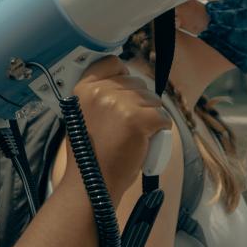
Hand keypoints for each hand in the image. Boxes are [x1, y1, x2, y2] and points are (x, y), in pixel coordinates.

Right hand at [70, 56, 169, 194]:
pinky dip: (160, 130)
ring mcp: (120, 104)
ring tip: (136, 136)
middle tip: (128, 126)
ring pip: (153, 100)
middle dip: (139, 102)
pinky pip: (163, 117)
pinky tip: (147, 141)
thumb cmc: (90, 156)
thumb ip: (98, 97)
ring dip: (151, 116)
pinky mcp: (139, 119)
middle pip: (137, 83)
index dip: (123, 77)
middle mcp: (101, 92)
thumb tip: (125, 83)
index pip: (112, 63)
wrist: (92, 184)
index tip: (123, 94)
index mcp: (84, 89)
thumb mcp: (82, 116)